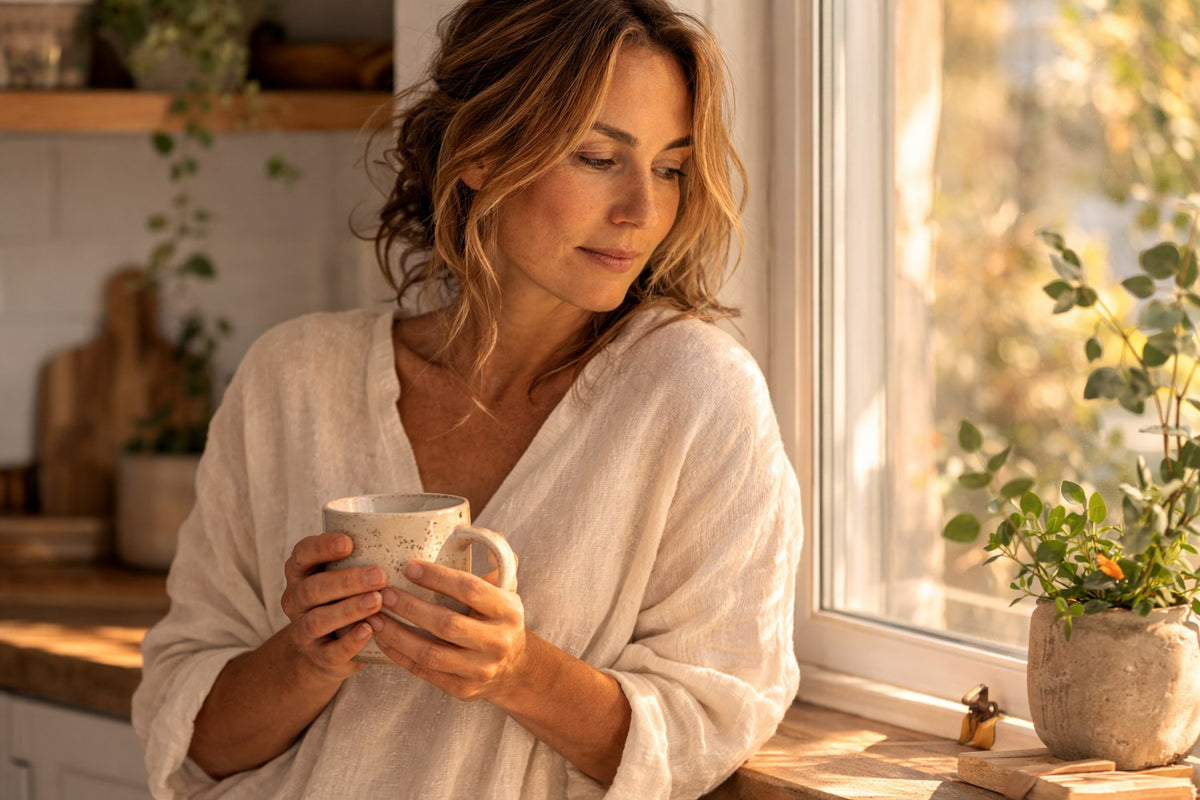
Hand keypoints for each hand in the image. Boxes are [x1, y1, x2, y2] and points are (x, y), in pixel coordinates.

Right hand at [280, 533, 387, 680]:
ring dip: (349, 610)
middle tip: (380, 575)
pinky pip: (330, 652)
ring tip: (377, 601)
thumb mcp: (346, 574)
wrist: (326, 649)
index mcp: (302, 573)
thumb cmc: (344, 598)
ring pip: (317, 620)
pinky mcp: (317, 656)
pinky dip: (350, 642)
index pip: (302, 554)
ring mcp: (303, 630)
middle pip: (312, 588)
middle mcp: (296, 600)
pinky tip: (369, 630)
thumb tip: (420, 534)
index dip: (321, 547)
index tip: (349, 542)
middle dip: (346, 581)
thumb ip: (366, 556)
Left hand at [369, 560, 527, 702]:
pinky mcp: (461, 689)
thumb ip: (496, 557)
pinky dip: (398, 654)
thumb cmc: (499, 618)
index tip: (409, 567)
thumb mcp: (507, 588)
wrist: (514, 669)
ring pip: (430, 653)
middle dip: (410, 607)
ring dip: (397, 634)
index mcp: (508, 610)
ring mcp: (480, 669)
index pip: (471, 590)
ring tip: (374, 616)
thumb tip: (482, 530)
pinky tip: (381, 639)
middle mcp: (497, 642)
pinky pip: (423, 672)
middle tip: (384, 592)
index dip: (438, 578)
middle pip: (447, 624)